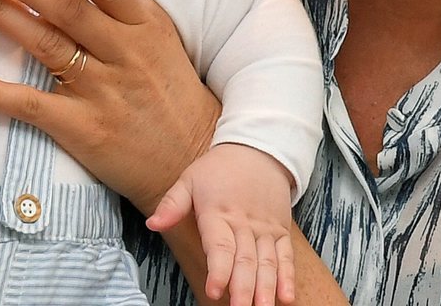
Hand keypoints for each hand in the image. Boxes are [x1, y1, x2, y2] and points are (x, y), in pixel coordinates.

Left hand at [0, 0, 219, 215]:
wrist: (191, 159)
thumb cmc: (168, 90)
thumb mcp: (159, 39)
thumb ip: (120, 6)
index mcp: (144, 25)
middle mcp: (123, 53)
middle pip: (66, 10)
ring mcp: (100, 91)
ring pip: (44, 44)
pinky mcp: (81, 128)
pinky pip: (30, 105)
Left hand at [148, 143, 296, 304]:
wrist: (257, 150)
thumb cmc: (218, 168)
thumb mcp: (189, 179)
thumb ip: (172, 205)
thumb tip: (153, 224)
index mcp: (218, 213)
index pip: (220, 247)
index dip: (218, 270)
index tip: (214, 291)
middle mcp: (244, 223)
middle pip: (245, 260)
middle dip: (243, 288)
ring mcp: (265, 229)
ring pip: (267, 262)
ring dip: (266, 287)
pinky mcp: (280, 231)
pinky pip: (285, 256)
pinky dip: (287, 276)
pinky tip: (286, 296)